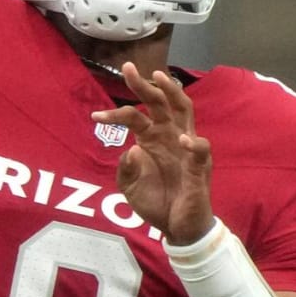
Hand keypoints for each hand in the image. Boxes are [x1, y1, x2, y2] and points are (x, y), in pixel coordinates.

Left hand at [93, 63, 214, 245]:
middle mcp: (170, 136)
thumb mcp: (130, 188)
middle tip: (128, 68)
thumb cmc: (157, 203)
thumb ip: (125, 170)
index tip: (95, 117)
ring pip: (184, 111)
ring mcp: (186, 148)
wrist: (177, 228)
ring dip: (173, 94)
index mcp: (152, 139)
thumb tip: (130, 151)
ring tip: (159, 79)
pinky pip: (200, 149)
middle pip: (159, 102)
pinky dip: (193, 142)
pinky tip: (183, 139)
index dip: (115, 113)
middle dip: (144, 85)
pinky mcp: (200, 167)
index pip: (135, 116)